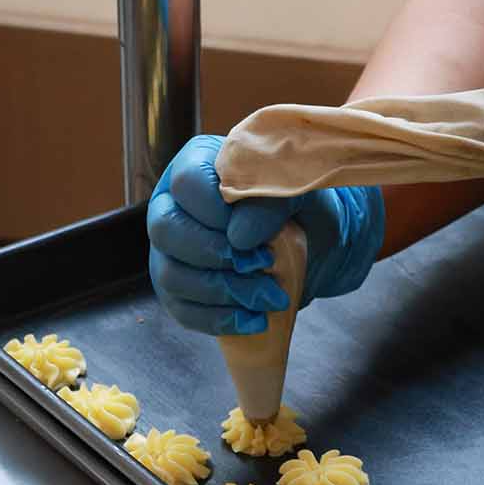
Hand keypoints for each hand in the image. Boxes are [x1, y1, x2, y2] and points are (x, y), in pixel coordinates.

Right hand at [147, 134, 384, 335]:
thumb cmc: (303, 207)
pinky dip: (219, 319)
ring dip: (222, 291)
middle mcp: (174, 204)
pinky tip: (254, 319)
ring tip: (269, 296)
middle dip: (217, 255)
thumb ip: (272, 199)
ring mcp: (171, 249)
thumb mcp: (299, 191)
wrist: (318, 244)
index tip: (256, 231)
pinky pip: (182, 309)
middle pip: (165, 229)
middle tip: (262, 264)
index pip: (187, 183)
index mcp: (199, 164)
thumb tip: (239, 235)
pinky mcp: (179, 289)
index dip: (219, 212)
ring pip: (169, 274)